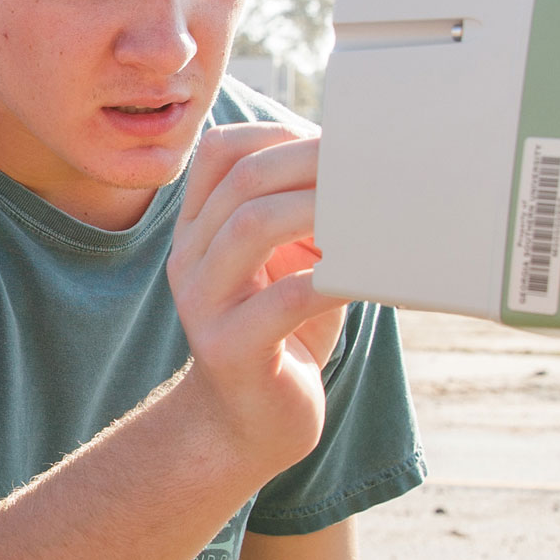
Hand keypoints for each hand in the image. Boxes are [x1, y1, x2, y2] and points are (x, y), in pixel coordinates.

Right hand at [164, 123, 348, 477]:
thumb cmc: (285, 333)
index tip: (340, 142)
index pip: (221, 153)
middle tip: (369, 166)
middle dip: (309, 164)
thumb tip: (368, 164)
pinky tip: (369, 274)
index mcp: (199, 229)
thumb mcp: (291, 262)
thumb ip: (308, 216)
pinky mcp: (231, 350)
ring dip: (318, 210)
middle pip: (240, 182)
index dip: (281, 135)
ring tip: (370, 212)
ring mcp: (203, 304)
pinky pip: (282, 300)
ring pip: (249, 228)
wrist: (249, 424)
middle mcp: (189, 259)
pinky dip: (332, 279)